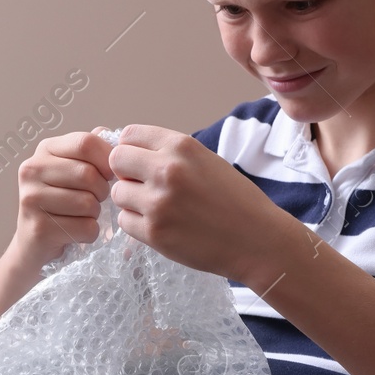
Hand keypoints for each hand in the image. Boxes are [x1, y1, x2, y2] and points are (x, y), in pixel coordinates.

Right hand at [12, 126, 115, 265]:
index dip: (107, 159)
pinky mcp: (39, 228)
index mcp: (45, 149)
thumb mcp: (72, 168)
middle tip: (96, 198)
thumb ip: (91, 150)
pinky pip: (85, 228)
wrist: (34, 240)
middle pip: (88, 174)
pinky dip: (90, 233)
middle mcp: (32, 170)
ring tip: (83, 214)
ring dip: (95, 213)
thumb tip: (114, 137)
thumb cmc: (61, 200)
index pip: (86, 143)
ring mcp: (31, 199)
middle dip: (102, 191)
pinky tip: (77, 230)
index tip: (109, 174)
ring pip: (88, 203)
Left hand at [105, 124, 281, 279]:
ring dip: (131, 201)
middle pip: (116, 161)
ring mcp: (158, 202)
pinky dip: (137, 224)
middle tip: (144, 186)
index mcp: (181, 146)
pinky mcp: (154, 232)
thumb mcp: (206, 160)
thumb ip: (170, 154)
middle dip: (126, 173)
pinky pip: (124, 221)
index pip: (129, 135)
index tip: (140, 163)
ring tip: (158, 209)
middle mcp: (167, 170)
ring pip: (118, 193)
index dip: (132, 150)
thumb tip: (130, 152)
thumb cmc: (235, 200)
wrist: (257, 240)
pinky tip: (162, 226)